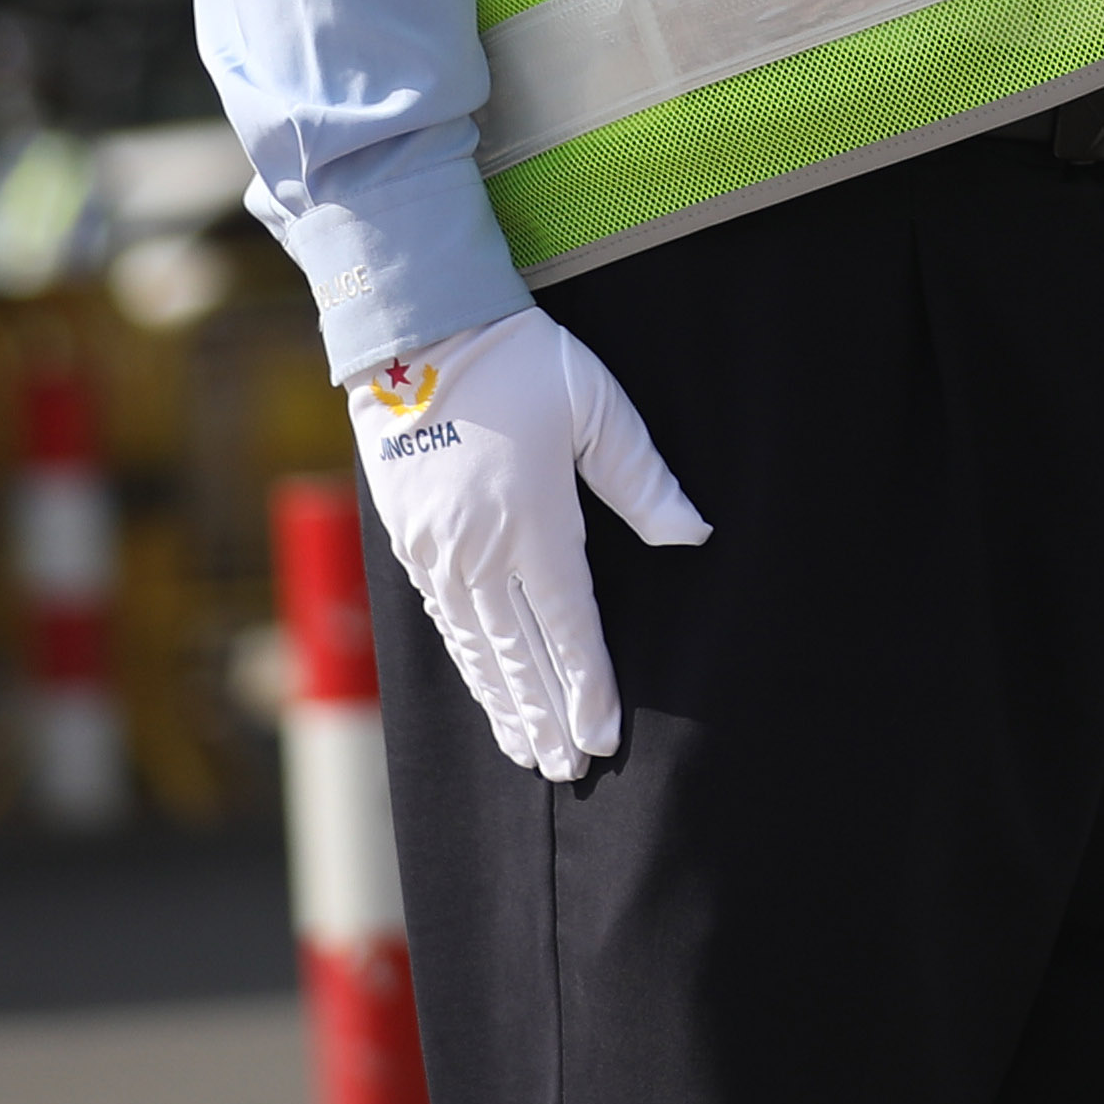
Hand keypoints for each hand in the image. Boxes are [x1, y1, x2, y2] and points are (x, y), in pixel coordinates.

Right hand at [350, 307, 711, 781]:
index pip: (569, 626)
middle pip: (520, 656)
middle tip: (571, 769)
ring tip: (532, 752)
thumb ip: (642, 478)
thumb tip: (693, 534)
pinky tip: (487, 693)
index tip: (605, 736)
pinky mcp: (411, 547)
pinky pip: (445, 626)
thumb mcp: (597, 405)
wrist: (417, 334)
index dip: (590, 686)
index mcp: (533, 522)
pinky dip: (470, 669)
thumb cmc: (521, 363)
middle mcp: (480, 552)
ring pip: (478, 651)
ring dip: (507, 705)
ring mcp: (438, 554)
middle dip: (548, 717)